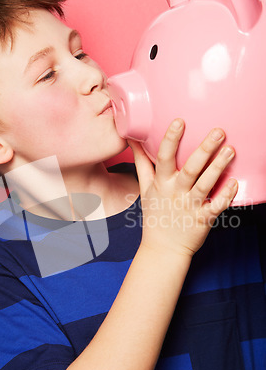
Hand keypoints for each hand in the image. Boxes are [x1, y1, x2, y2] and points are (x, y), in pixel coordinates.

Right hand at [129, 119, 237, 256]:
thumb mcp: (144, 188)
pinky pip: (216, 207)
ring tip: (231, 150)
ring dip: (218, 167)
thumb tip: (133, 139)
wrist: (163, 248)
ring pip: (204, 184)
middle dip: (204, 149)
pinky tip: (235, 183)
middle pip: (189, 168)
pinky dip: (226, 196)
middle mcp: (175, 193)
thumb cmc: (156, 215)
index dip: (170, 139)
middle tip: (219, 131)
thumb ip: (141, 162)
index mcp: (161, 183)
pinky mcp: (203, 219)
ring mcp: (189, 206)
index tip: (179, 121)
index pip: (163, 158)